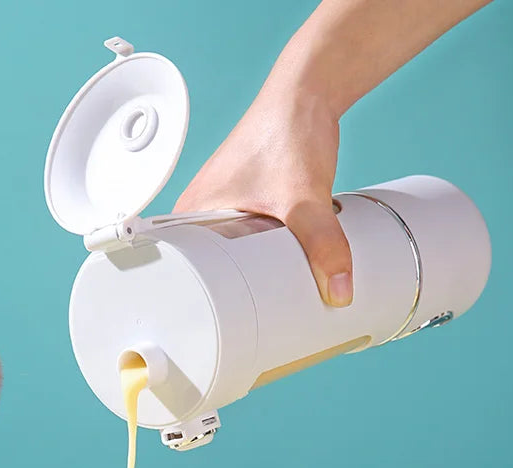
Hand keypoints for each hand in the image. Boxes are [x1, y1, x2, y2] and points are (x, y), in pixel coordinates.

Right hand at [174, 85, 352, 306]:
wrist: (309, 92)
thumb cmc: (287, 129)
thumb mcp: (304, 198)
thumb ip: (324, 244)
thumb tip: (339, 289)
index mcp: (190, 214)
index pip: (173, 271)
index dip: (185, 304)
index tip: (199, 330)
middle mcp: (199, 213)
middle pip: (202, 271)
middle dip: (221, 300)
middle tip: (239, 327)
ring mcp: (222, 209)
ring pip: (226, 258)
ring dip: (242, 280)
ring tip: (257, 311)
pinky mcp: (245, 206)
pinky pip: (244, 243)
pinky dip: (258, 260)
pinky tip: (273, 277)